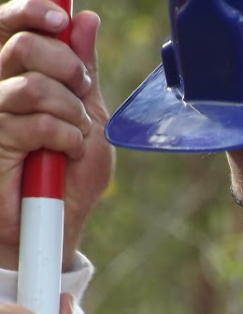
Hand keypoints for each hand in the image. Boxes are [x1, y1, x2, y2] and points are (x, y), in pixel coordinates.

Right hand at [0, 0, 113, 270]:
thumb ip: (83, 69)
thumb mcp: (89, 114)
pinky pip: (37, 124)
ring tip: (77, 134)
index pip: (9, 26)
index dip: (31, 12)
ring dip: (71, 112)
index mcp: (17, 75)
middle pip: (24, 47)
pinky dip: (67, 138)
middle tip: (82, 90)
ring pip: (33, 87)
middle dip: (68, 67)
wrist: (61, 218)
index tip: (60, 19)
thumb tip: (85, 20)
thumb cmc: (73, 169)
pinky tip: (65, 153)